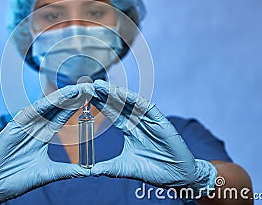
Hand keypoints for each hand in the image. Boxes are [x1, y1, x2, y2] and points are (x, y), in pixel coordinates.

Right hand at [0, 84, 91, 203]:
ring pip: (45, 107)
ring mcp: (24, 125)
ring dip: (60, 98)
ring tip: (76, 89)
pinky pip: (29, 114)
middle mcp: (35, 126)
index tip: (91, 97)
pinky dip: (42, 106)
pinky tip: (54, 99)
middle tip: (89, 86)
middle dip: (72, 97)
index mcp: (43, 135)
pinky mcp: (13, 128)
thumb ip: (68, 170)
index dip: (76, 106)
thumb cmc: (18, 180)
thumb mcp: (48, 173)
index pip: (63, 116)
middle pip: (56, 107)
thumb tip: (88, 171)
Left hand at [90, 80, 216, 192]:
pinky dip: (133, 99)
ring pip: (129, 102)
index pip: (110, 112)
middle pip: (117, 104)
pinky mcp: (160, 121)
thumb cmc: (153, 170)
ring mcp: (148, 119)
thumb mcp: (124, 168)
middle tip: (87, 85)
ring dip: (114, 93)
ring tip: (100, 86)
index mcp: (128, 128)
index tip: (83, 96)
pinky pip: (145, 107)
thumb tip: (86, 171)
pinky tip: (121, 93)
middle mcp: (137, 120)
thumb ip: (106, 168)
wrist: (178, 177)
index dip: (98, 104)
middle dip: (103, 94)